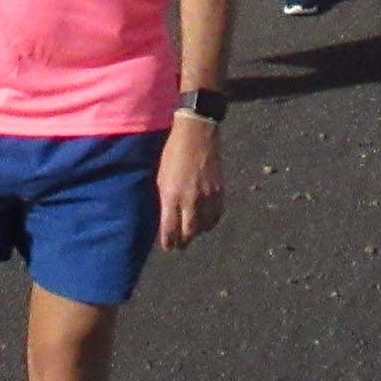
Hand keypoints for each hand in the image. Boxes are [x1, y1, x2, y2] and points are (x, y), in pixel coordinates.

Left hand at [156, 116, 224, 249]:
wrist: (197, 133)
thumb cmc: (173, 153)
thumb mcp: (161, 177)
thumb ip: (165, 200)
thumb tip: (167, 218)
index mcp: (171, 196)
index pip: (170, 230)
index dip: (169, 243)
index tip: (168, 247)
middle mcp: (190, 200)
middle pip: (189, 233)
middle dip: (183, 242)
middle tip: (180, 245)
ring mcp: (207, 197)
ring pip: (205, 227)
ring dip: (197, 232)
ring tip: (192, 232)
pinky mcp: (220, 191)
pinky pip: (217, 215)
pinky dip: (210, 222)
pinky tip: (205, 221)